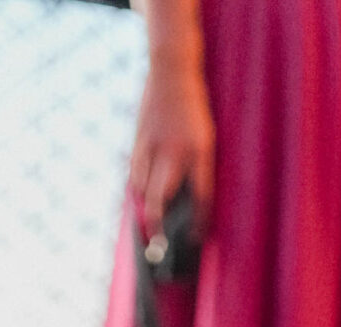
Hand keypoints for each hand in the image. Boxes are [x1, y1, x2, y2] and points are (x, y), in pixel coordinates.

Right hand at [130, 51, 214, 232]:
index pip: (200, 196)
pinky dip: (139, 187)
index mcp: (199, 150)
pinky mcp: (138, 142)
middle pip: (159, 200)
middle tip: (158, 243)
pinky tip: (142, 195)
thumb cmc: (194, 106)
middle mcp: (175, 151)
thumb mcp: (205, 136)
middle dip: (157, 225)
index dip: (197, 221)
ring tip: (151, 220)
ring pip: (143, 190)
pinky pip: (135, 175)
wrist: (173, 70)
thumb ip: (196, 166)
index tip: (194, 237)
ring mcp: (152, 147)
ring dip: (146, 206)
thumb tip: (185, 201)